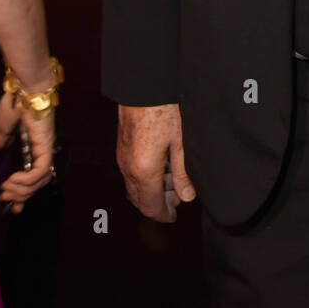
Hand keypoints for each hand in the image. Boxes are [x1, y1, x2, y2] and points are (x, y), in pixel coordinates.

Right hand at [0, 93, 55, 212]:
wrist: (23, 88)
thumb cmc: (15, 102)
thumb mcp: (4, 126)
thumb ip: (3, 140)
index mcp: (34, 146)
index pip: (34, 176)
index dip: (25, 194)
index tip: (14, 208)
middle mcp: (43, 149)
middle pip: (38, 183)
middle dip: (22, 196)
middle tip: (5, 199)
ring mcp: (46, 147)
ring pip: (41, 180)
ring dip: (22, 190)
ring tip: (6, 188)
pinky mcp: (46, 145)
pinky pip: (40, 171)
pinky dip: (27, 180)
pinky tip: (12, 179)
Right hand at [117, 103, 195, 222]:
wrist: (141, 91)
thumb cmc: (163, 114)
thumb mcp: (179, 144)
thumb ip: (182, 174)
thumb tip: (187, 197)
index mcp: (144, 172)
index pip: (151, 207)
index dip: (163, 215)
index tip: (174, 216)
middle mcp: (129, 170)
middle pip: (140, 201)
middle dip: (158, 204)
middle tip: (177, 197)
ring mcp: (122, 161)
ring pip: (134, 188)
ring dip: (151, 191)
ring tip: (172, 180)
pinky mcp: (121, 151)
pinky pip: (130, 175)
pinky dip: (144, 179)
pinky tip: (161, 166)